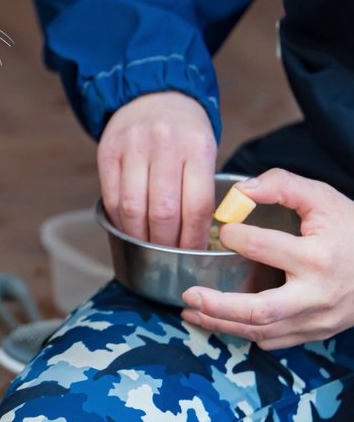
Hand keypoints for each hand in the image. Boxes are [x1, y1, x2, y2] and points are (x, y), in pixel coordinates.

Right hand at [98, 91, 216, 248]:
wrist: (152, 94)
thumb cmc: (184, 131)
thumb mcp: (204, 151)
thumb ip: (201, 189)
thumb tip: (197, 241)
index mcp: (197, 147)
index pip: (197, 206)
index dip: (194, 238)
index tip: (193, 255)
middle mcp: (164, 144)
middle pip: (163, 211)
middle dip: (166, 243)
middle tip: (169, 257)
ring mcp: (132, 146)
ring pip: (133, 208)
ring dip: (139, 236)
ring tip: (147, 247)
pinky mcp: (107, 150)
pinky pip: (111, 196)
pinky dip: (119, 220)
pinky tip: (128, 228)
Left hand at [181, 169, 353, 348]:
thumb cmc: (350, 228)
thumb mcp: (321, 197)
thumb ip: (280, 185)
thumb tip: (239, 191)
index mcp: (317, 258)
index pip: (262, 248)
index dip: (234, 236)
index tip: (222, 228)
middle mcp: (317, 295)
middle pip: (260, 310)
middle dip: (218, 305)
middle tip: (188, 294)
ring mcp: (318, 319)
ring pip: (263, 331)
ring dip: (222, 324)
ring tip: (190, 311)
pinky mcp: (317, 331)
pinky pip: (275, 340)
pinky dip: (244, 332)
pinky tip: (220, 320)